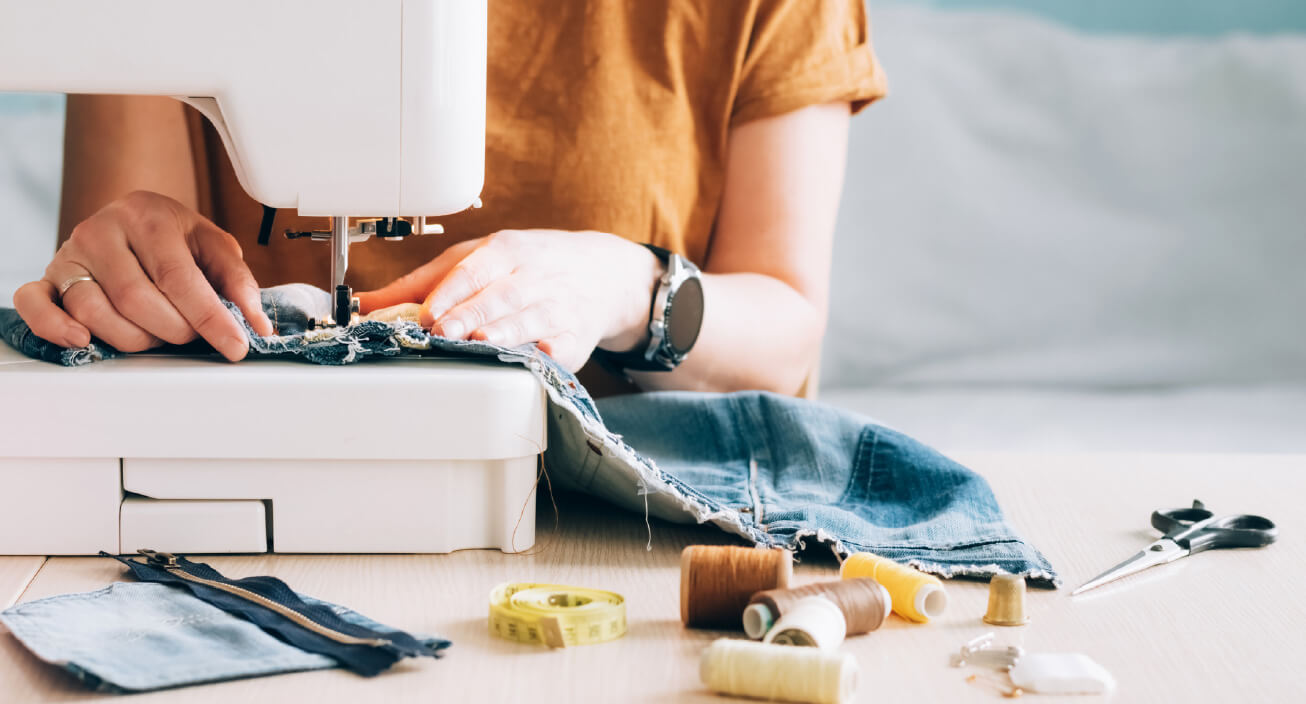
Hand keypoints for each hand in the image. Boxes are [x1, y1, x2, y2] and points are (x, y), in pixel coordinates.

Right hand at [13, 190, 272, 360]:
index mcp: (148, 215)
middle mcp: (102, 230)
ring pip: (93, 312)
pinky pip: (34, 304)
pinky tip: (82, 340)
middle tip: (189, 334)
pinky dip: (54, 328)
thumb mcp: (213, 247)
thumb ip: (237, 282)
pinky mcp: (47, 277)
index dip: (210, 317)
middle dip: (173, 329)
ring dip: (132, 338)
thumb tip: (257, 325)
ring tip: (155, 333)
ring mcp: (70, 254)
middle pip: (135, 299)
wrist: (133, 221)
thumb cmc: (176, 239)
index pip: (178, 276)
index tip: (235, 345)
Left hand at [358, 229, 660, 370]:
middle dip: (471, 314)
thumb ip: (422, 282)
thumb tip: (364, 302)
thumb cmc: (527, 266)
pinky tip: (538, 358)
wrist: (600, 272)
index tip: (424, 313)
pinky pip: (564, 346)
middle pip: (499, 296)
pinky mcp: (577, 337)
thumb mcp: (478, 258)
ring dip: (506, 332)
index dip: (448, 293)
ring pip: (530, 319)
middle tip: (442, 332)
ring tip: (482, 343)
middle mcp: (532, 277)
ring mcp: (557, 306)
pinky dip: (551, 353)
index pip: (472, 271)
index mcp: (505, 251)